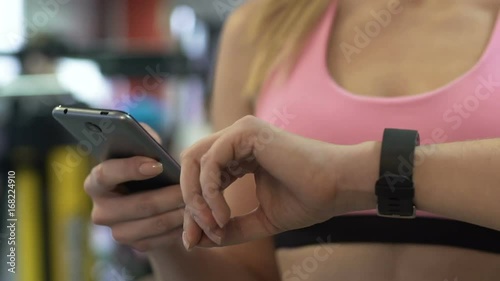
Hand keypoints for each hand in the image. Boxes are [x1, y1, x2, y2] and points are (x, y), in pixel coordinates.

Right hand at [84, 124, 184, 251]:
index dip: (130, 169)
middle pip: (138, 205)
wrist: (152, 202)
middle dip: (168, 195)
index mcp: (97, 182)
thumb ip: (143, 141)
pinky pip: (162, 238)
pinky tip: (195, 216)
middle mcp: (101, 210)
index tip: (158, 164)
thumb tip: (150, 140)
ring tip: (198, 201)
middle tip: (190, 187)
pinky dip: (181, 227)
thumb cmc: (147, 170)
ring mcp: (118, 232)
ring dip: (179, 212)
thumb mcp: (145, 152)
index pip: (106, 175)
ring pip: (155, 223)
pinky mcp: (136, 245)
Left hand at [180, 116, 376, 248]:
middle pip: (190, 167)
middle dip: (189, 203)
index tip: (197, 239)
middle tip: (198, 234)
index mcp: (239, 155)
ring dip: (196, 198)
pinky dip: (210, 191)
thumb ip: (229, 227)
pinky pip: (210, 161)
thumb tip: (195, 241)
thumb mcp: (259, 220)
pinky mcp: (246, 133)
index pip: (201, 177)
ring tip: (214, 225)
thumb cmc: (307, 199)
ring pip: (193, 161)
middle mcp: (236, 140)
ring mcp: (240, 133)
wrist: (338, 187)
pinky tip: (223, 213)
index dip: (194, 208)